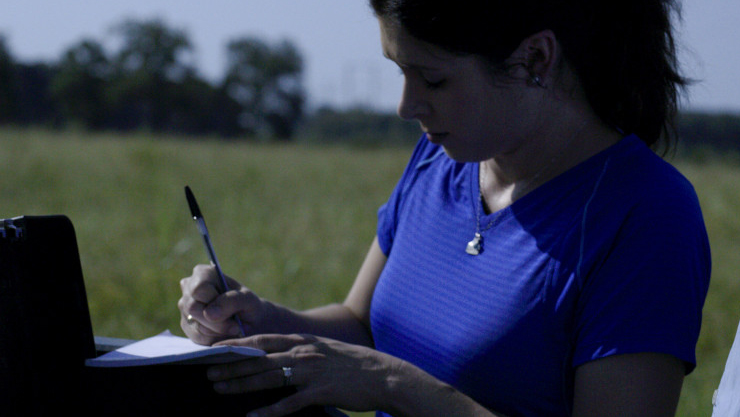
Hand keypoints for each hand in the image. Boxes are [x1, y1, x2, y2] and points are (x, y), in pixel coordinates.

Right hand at [178, 264, 267, 344]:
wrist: (249, 322)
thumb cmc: (248, 305)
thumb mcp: (248, 300)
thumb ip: (231, 301)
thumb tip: (208, 313)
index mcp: (203, 274)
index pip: (198, 289)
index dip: (214, 302)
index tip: (231, 309)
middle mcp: (189, 288)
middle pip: (193, 308)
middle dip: (217, 322)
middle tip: (235, 325)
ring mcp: (184, 307)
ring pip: (195, 324)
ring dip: (218, 331)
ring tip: (231, 327)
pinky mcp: (186, 325)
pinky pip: (196, 337)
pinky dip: (213, 339)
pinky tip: (223, 333)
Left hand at [207, 334, 399, 416]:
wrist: (383, 375)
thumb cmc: (352, 365)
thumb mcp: (324, 350)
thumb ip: (300, 351)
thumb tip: (277, 355)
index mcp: (303, 341)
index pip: (262, 339)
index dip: (237, 343)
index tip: (214, 347)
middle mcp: (303, 353)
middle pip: (259, 358)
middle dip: (231, 364)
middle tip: (207, 370)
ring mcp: (311, 372)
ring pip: (268, 377)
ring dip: (241, 384)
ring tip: (219, 388)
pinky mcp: (320, 392)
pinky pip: (289, 403)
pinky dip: (269, 411)